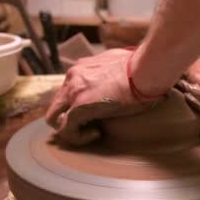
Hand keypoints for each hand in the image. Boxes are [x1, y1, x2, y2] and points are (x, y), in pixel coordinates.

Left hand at [45, 48, 161, 144]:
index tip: (96, 110)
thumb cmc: (141, 68)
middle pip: (56, 103)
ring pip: (54, 117)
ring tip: (93, 130)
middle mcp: (73, 77)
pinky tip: (96, 134)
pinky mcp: (79, 108)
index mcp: (82, 67)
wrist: (145, 71)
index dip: (76, 104)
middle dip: (67, 117)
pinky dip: (77, 136)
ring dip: (71, 127)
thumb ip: (111, 69)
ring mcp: (73, 92)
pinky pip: (66, 129)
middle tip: (89, 123)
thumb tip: (121, 75)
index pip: (68, 88)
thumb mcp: (120, 62)